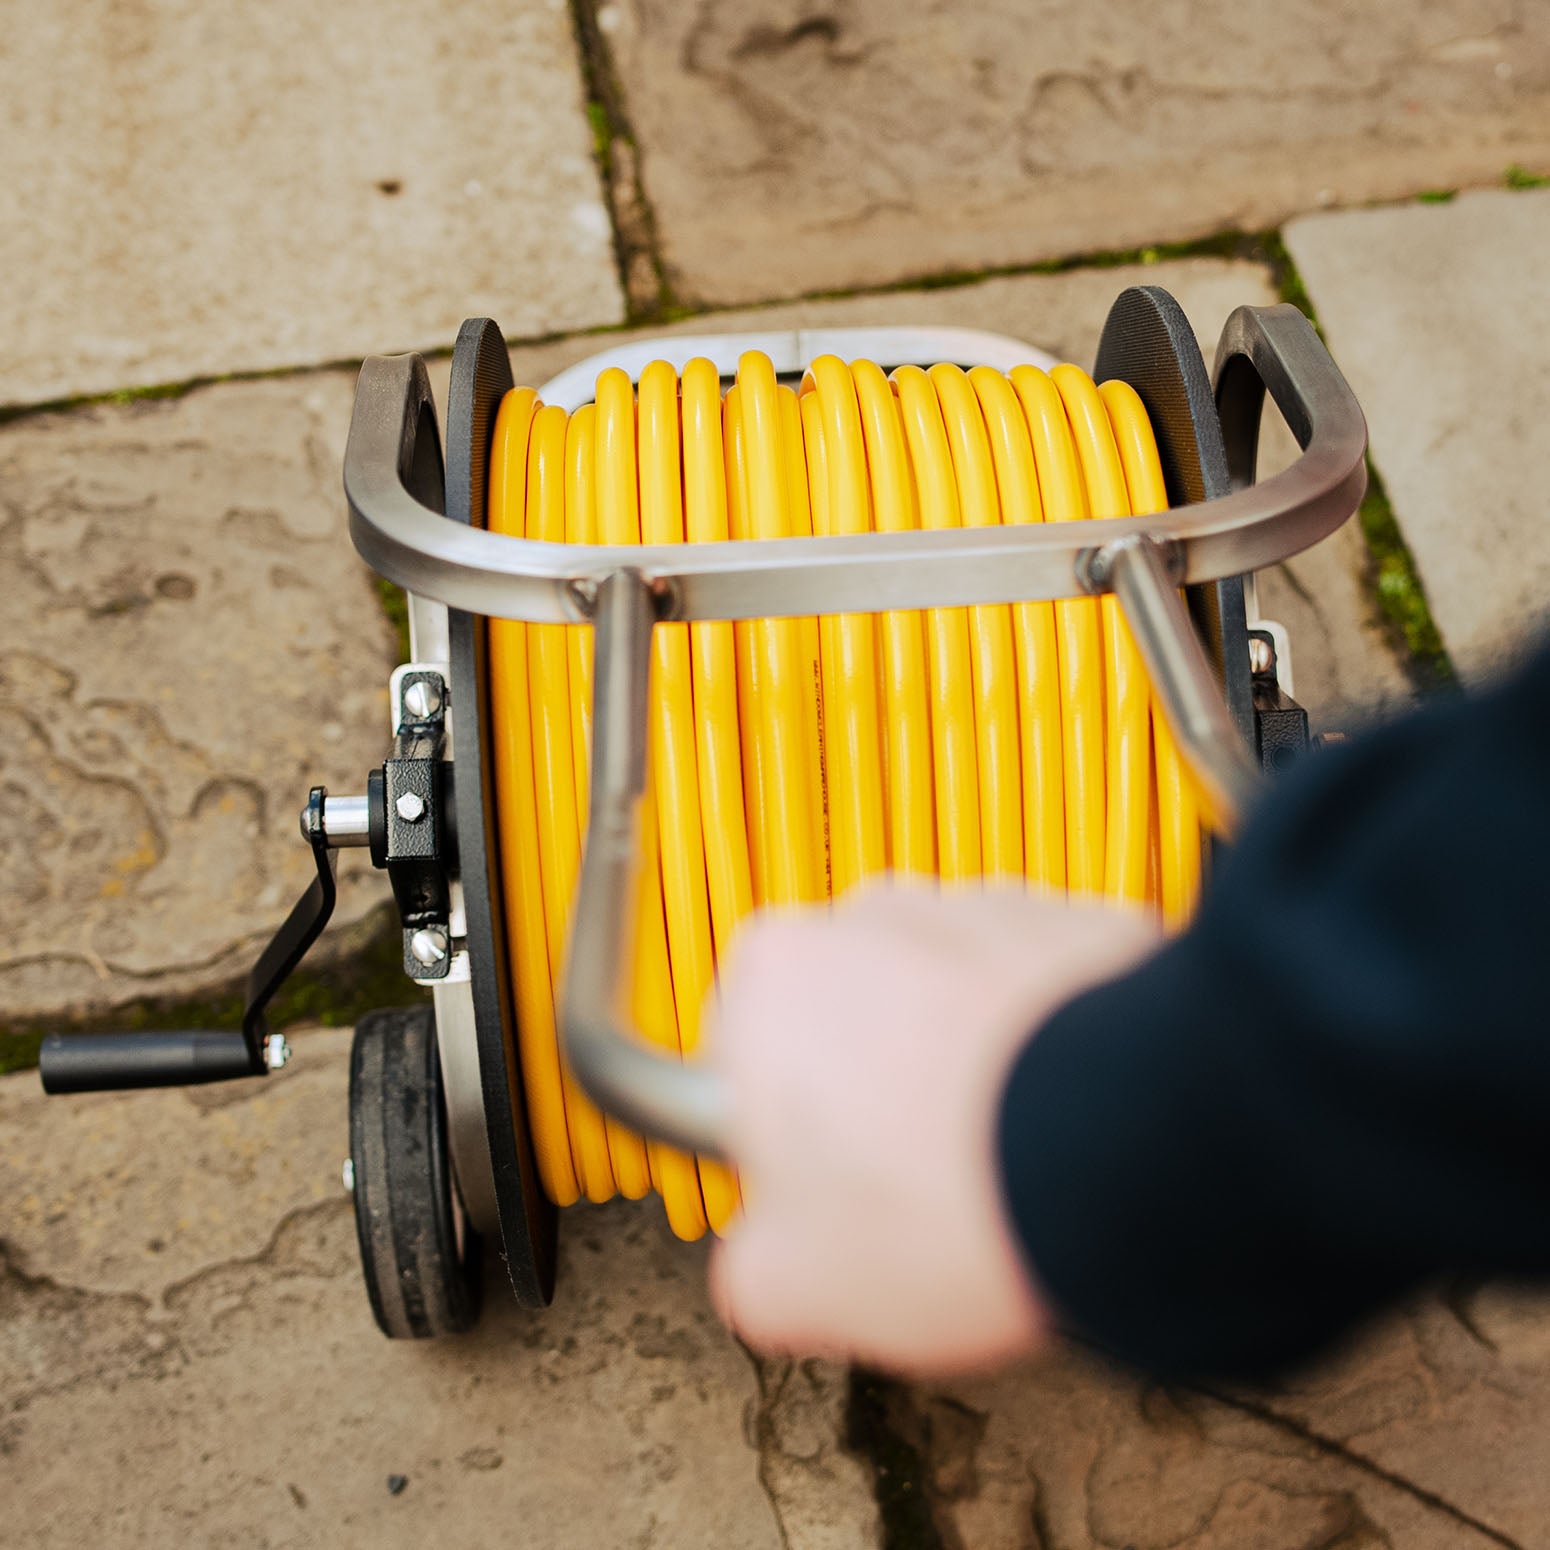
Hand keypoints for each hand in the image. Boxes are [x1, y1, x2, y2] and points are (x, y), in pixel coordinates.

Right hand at [707, 882, 1160, 1375]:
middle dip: (872, 1093)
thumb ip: (749, 1270)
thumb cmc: (952, 1202)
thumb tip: (767, 1269)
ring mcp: (975, 908)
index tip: (825, 1194)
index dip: (781, 1142)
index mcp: (771, 980)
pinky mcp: (1072, 920)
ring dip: (961, 1064)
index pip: (737, 1058)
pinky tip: (1066, 1120)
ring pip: (942, 999)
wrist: (1135, 1148)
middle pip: (844, 1019)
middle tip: (920, 1190)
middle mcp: (865, 917)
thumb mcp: (794, 1291)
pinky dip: (1041, 1043)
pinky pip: (1032, 990)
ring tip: (1005, 1160)